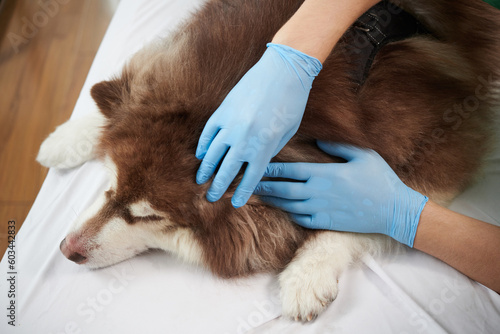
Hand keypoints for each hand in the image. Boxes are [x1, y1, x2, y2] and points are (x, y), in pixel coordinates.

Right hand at [196, 43, 321, 207]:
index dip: (241, 192)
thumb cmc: (291, 103)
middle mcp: (244, 139)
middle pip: (227, 170)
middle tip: (211, 198)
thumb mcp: (286, 132)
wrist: (283, 71)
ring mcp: (230, 124)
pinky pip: (209, 133)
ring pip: (213, 153)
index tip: (235, 203)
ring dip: (206, 169)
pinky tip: (201, 156)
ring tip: (200, 180)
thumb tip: (255, 162)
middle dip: (218, 186)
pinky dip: (203, 146)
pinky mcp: (223, 111)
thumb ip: (270, 150)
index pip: (250, 177)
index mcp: (264, 147)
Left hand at [254, 141, 428, 246]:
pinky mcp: (326, 223)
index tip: (256, 167)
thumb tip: (318, 142)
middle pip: (283, 189)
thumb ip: (337, 147)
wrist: (393, 210)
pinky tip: (281, 210)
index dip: (271, 169)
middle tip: (246, 184)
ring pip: (289, 205)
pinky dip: (288, 214)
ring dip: (272, 201)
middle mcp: (318, 193)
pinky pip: (301, 219)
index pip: (290, 171)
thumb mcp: (361, 155)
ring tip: (257, 197)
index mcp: (324, 174)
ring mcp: (321, 210)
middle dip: (263, 186)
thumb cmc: (380, 179)